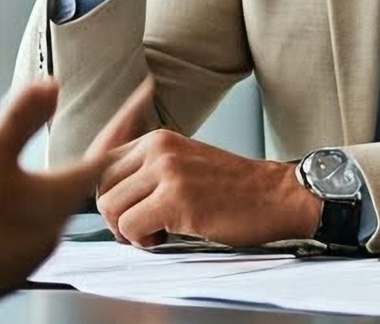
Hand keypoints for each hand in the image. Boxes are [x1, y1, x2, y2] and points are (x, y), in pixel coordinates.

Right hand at [0, 80, 153, 304]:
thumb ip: (22, 118)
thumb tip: (53, 86)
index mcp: (58, 197)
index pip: (107, 152)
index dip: (125, 120)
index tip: (145, 95)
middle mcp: (55, 226)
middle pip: (84, 181)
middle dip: (93, 153)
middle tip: (107, 129)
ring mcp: (35, 249)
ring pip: (52, 206)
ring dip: (52, 183)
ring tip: (40, 166)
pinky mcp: (14, 263)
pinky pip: (29, 227)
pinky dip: (26, 208)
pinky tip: (6, 204)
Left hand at [95, 129, 319, 247]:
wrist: (276, 197)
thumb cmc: (234, 190)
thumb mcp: (185, 164)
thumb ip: (149, 171)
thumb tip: (110, 194)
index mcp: (158, 139)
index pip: (103, 165)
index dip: (113, 196)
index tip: (129, 211)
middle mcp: (158, 149)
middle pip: (103, 188)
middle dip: (117, 215)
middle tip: (144, 227)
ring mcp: (167, 172)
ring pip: (111, 207)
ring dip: (128, 230)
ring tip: (155, 232)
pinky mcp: (176, 200)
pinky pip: (131, 226)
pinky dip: (142, 240)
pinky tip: (164, 237)